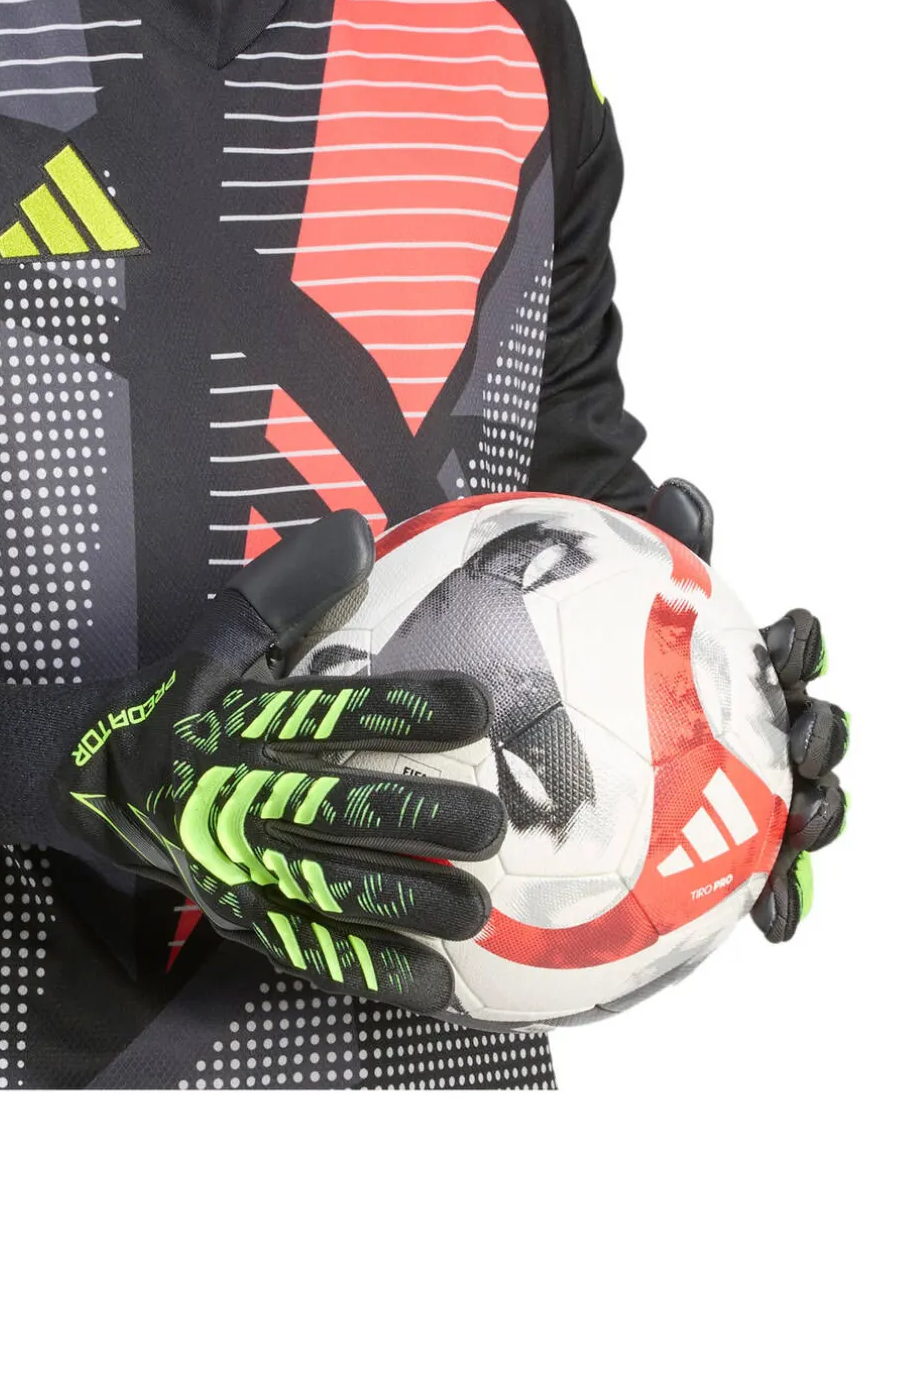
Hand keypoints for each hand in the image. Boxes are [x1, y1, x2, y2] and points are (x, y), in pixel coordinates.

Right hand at [58, 511, 505, 1011]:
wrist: (84, 784)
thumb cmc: (172, 700)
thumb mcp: (213, 638)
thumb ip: (286, 588)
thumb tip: (359, 528)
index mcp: (235, 721)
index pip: (331, 713)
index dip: (406, 710)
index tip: (478, 706)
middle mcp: (233, 795)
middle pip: (337, 811)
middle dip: (420, 819)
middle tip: (492, 822)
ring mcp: (232, 864)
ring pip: (328, 889)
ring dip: (406, 901)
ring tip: (477, 907)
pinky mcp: (233, 917)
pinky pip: (307, 950)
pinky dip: (370, 970)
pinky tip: (434, 984)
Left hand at [648, 477, 848, 941]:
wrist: (590, 690)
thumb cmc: (613, 638)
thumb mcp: (633, 591)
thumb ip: (667, 546)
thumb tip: (682, 490)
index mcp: (748, 667)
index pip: (790, 651)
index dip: (798, 647)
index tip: (791, 643)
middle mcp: (763, 725)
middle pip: (816, 734)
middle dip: (827, 739)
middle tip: (810, 739)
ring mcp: (753, 785)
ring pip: (806, 805)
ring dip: (818, 819)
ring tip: (809, 830)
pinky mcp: (733, 842)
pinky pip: (761, 873)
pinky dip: (779, 897)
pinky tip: (773, 926)